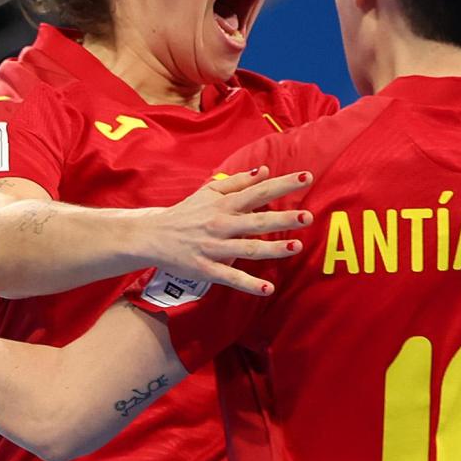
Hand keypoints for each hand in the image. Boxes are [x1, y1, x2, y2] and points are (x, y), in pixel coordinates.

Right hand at [138, 165, 313, 295]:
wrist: (152, 237)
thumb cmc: (185, 213)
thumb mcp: (208, 193)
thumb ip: (237, 182)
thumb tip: (263, 171)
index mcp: (224, 205)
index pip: (258, 192)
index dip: (282, 185)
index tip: (306, 178)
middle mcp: (221, 225)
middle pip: (256, 222)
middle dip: (283, 219)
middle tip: (307, 217)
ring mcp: (214, 248)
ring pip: (248, 249)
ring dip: (273, 249)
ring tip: (296, 247)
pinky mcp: (207, 269)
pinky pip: (231, 278)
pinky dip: (249, 285)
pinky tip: (268, 289)